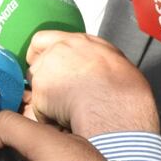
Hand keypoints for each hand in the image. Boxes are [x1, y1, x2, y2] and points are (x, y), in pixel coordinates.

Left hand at [25, 31, 158, 137]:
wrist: (116, 109)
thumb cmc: (125, 90)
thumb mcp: (116, 60)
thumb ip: (94, 57)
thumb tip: (94, 64)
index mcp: (77, 42)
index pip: (42, 39)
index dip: (40, 53)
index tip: (45, 64)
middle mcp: (57, 52)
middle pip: (37, 64)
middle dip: (44, 78)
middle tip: (62, 94)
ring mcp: (45, 73)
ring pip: (36, 87)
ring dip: (46, 97)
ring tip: (68, 109)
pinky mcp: (40, 96)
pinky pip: (39, 110)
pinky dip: (49, 117)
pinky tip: (67, 121)